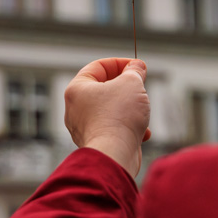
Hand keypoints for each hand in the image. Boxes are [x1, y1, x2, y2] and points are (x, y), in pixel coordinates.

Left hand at [64, 58, 150, 177]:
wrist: (115, 154)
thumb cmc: (118, 116)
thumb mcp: (132, 83)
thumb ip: (135, 71)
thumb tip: (137, 67)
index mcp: (77, 89)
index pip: (98, 66)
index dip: (120, 63)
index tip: (138, 66)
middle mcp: (76, 109)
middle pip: (104, 88)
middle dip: (127, 88)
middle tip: (141, 87)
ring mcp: (85, 128)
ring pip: (111, 110)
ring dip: (130, 109)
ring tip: (141, 112)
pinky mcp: (97, 144)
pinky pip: (114, 129)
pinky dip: (128, 128)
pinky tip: (142, 132)